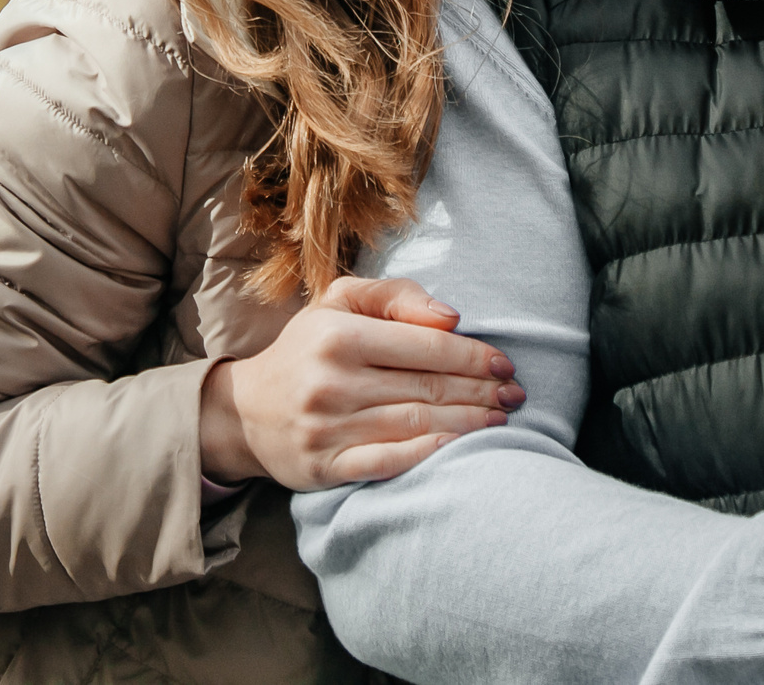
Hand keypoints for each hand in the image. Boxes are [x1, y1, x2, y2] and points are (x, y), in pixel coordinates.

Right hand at [197, 275, 522, 490]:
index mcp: (339, 335)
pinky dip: (428, 455)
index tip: (505, 364)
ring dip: (467, 424)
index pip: (425, 346)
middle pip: (427, 388)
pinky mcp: (325, 467)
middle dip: (480, 392)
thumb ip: (396, 297)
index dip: (473, 356)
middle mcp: (332, 381)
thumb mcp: (340, 302)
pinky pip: (388, 462)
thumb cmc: (308, 349)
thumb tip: (452, 317)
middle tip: (516, 396)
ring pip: (416, 425)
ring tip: (500, 421)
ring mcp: (327, 428)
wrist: (247, 411)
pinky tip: (459, 449)